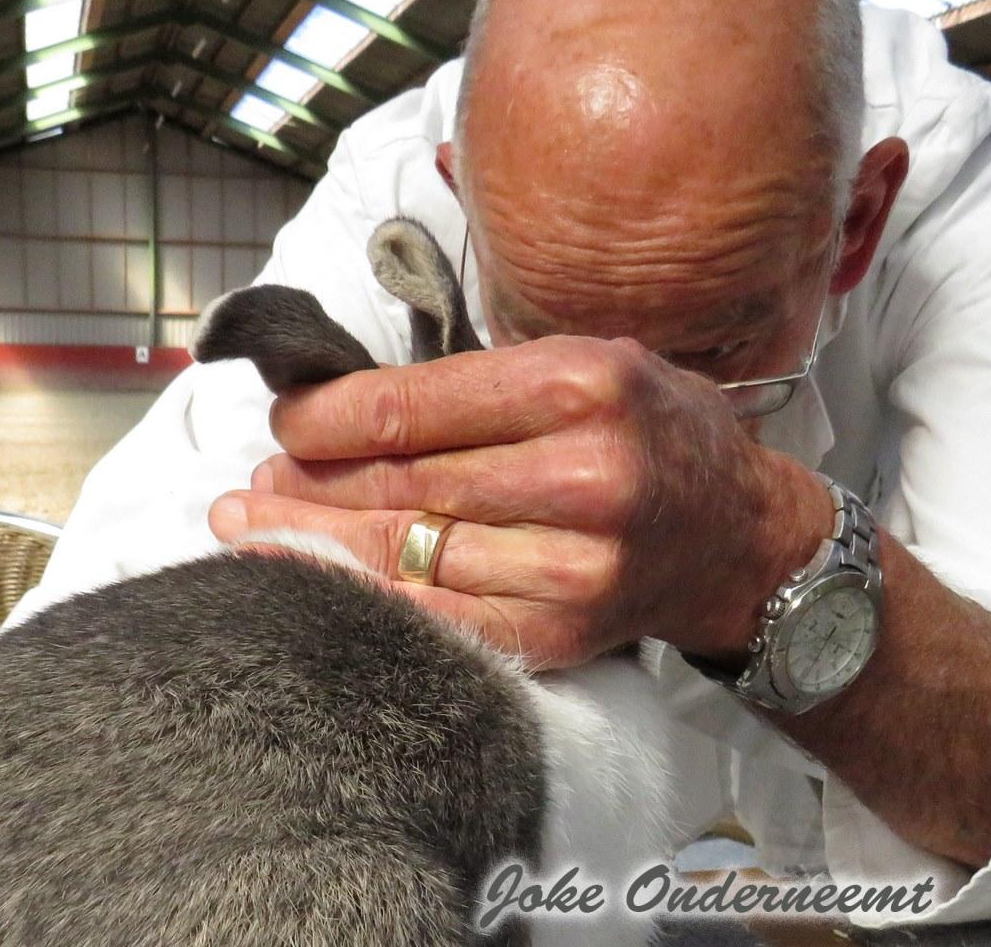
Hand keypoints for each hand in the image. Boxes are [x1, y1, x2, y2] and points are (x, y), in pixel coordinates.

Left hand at [208, 335, 831, 669]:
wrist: (739, 539)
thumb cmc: (656, 432)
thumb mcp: (593, 362)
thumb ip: (485, 381)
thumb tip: (345, 406)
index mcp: (583, 386)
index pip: (413, 407)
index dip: (325, 419)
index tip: (284, 423)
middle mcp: (582, 475)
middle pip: (401, 485)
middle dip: (307, 485)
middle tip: (251, 485)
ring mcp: (574, 564)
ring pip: (408, 556)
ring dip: (315, 546)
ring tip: (253, 529)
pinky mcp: (565, 629)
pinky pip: (439, 620)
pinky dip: (367, 601)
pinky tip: (314, 585)